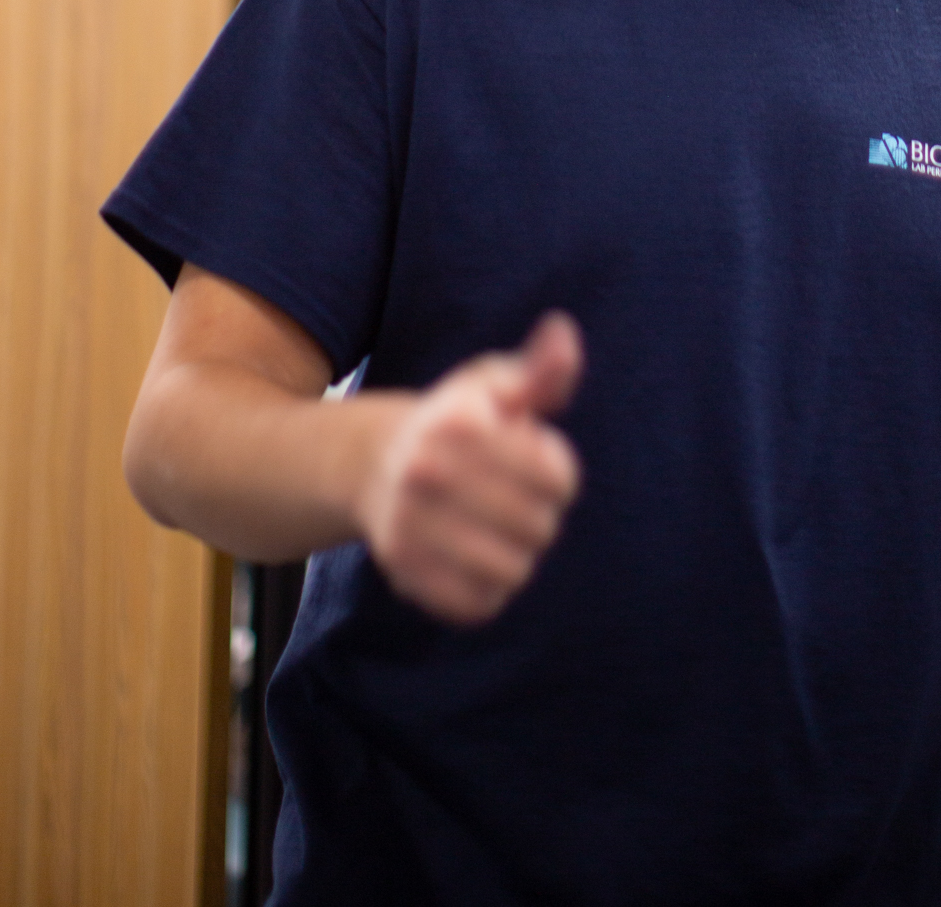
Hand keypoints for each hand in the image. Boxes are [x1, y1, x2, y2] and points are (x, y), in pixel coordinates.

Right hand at [357, 313, 584, 622]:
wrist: (376, 462)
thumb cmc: (457, 422)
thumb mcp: (497, 384)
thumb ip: (541, 370)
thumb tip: (564, 335)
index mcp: (459, 422)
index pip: (556, 475)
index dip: (560, 473)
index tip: (541, 462)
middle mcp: (427, 472)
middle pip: (539, 526)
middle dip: (542, 514)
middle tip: (524, 502)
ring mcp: (410, 525)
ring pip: (512, 570)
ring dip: (519, 554)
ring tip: (505, 532)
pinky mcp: (404, 572)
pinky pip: (477, 604)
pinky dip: (489, 589)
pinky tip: (480, 560)